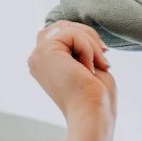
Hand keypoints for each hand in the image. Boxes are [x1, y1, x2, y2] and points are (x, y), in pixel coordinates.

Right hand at [27, 21, 116, 137]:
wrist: (93, 115)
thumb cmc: (96, 98)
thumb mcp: (89, 65)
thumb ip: (80, 46)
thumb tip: (84, 30)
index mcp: (45, 62)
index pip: (62, 32)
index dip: (86, 38)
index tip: (104, 54)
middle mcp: (37, 58)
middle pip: (63, 25)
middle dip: (89, 37)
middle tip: (104, 60)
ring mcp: (38, 54)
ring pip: (68, 28)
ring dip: (91, 44)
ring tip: (98, 66)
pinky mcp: (46, 51)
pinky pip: (72, 34)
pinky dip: (88, 48)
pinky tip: (88, 68)